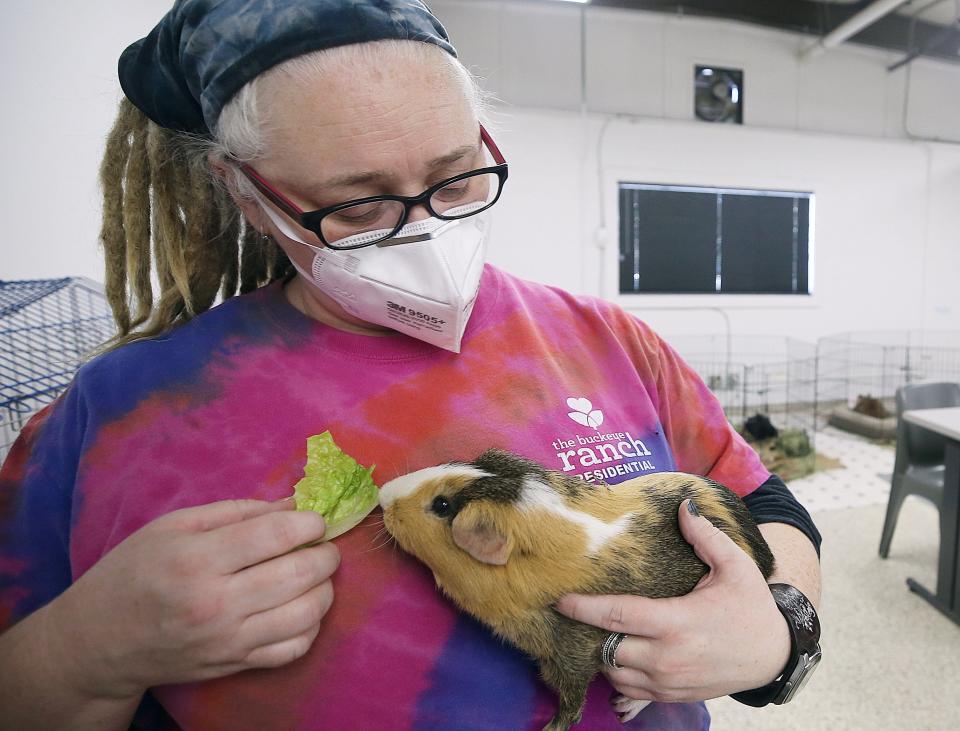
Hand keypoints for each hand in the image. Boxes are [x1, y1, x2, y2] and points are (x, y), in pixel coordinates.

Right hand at [48, 498, 338, 701]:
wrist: (99, 642)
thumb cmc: (134, 572)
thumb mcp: (174, 526)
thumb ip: (238, 512)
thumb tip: (293, 505)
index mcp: (197, 560)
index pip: (275, 535)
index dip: (308, 522)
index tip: (313, 519)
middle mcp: (216, 603)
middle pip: (299, 574)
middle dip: (326, 553)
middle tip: (322, 543)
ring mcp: (228, 640)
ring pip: (307, 614)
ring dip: (325, 588)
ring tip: (315, 573)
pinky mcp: (235, 664)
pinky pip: (294, 649)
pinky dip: (311, 625)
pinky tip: (301, 606)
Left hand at [556, 499, 789, 703]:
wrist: (774, 654)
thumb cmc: (752, 607)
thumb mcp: (736, 566)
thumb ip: (706, 536)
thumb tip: (683, 506)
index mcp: (676, 623)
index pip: (617, 615)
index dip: (583, 607)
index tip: (560, 598)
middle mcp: (667, 657)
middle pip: (607, 648)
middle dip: (588, 632)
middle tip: (575, 612)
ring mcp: (668, 681)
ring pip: (613, 674)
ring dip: (601, 654)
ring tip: (598, 630)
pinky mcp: (671, 696)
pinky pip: (629, 692)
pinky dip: (616, 675)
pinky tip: (617, 653)